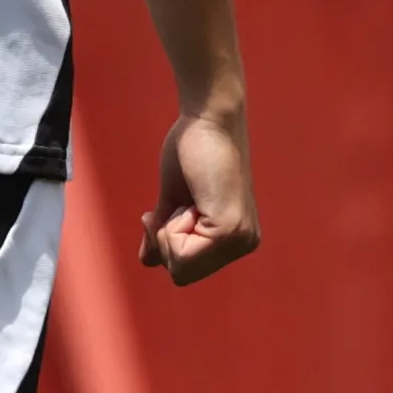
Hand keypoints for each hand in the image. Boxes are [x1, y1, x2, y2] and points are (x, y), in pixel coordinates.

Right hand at [141, 103, 257, 286]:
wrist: (209, 118)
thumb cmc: (192, 150)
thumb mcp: (173, 200)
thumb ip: (164, 233)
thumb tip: (147, 261)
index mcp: (236, 238)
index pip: (185, 269)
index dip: (166, 243)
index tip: (173, 207)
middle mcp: (245, 242)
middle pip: (182, 274)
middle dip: (167, 239)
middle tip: (183, 203)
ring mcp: (240, 238)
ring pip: (181, 268)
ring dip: (170, 232)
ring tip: (189, 200)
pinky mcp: (229, 229)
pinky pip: (181, 254)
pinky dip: (172, 227)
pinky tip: (191, 200)